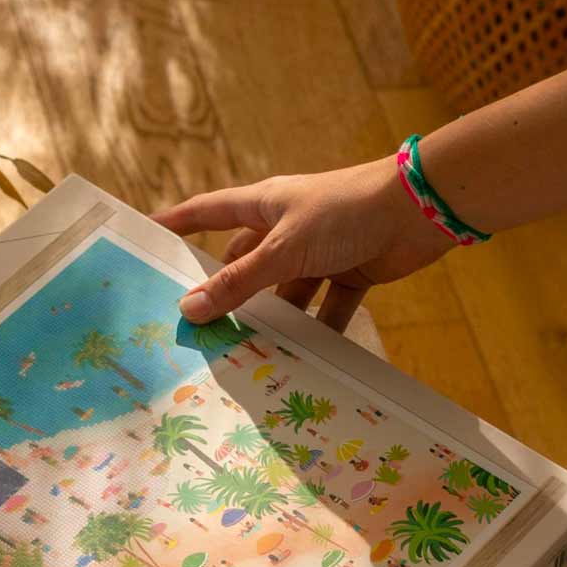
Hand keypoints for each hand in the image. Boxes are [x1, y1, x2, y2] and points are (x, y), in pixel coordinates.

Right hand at [152, 156, 452, 330]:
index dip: (177, 223)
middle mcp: (287, 228)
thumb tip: (189, 309)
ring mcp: (319, 251)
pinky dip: (320, 328)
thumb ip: (239, 282)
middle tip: (199, 326)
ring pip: (285, 291)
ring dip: (274, 318)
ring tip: (249, 354)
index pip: (207, 213)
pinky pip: (326, 306)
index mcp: (264, 207)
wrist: (419, 210)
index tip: (146, 235)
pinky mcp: (349, 271)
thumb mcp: (283, 249)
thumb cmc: (343, 213)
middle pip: (244, 262)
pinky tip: (308, 358)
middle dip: (227, 292)